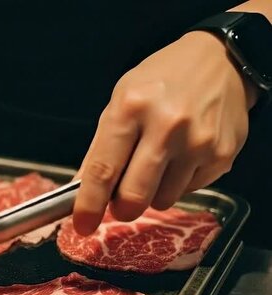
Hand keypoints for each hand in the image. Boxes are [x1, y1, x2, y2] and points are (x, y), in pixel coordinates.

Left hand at [72, 31, 257, 234]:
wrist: (221, 61)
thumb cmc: (162, 80)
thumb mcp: (120, 101)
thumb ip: (100, 148)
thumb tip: (81, 189)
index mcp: (131, 107)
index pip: (103, 169)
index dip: (89, 204)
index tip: (82, 225)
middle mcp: (166, 126)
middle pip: (134, 195)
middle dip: (121, 209)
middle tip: (120, 203)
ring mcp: (198, 143)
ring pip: (162, 200)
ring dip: (152, 193)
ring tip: (157, 162)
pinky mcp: (221, 156)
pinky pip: (188, 191)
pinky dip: (178, 183)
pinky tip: (182, 155)